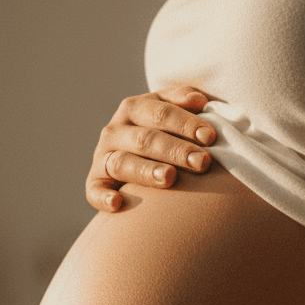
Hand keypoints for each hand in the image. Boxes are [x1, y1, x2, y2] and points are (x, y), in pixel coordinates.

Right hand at [87, 85, 218, 212]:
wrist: (134, 160)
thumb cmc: (163, 135)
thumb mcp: (170, 112)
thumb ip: (183, 103)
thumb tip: (199, 101)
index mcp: (134, 108)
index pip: (161, 113)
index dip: (186, 124)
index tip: (210, 137)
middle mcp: (114, 130)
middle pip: (145, 139)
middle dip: (175, 150)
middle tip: (202, 162)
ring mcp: (102, 157)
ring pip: (122, 163)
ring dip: (146, 171)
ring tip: (169, 178)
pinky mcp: (94, 182)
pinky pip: (94, 190)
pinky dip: (103, 197)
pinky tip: (117, 203)